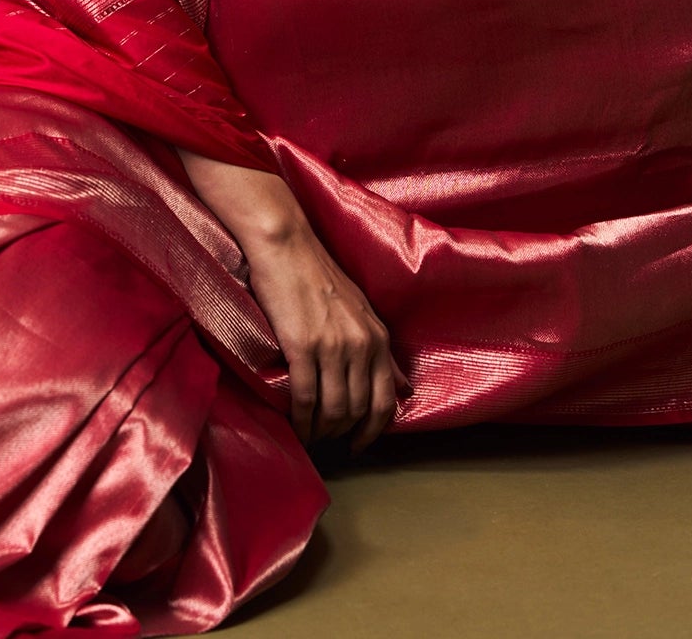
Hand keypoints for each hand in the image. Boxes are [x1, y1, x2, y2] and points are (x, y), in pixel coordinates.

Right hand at [241, 221, 397, 452]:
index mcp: (378, 337)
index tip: (358, 445)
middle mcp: (361, 344)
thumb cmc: (320, 276)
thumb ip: (380, 350)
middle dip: (342, 433)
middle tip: (326, 440)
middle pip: (358, 410)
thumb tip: (403, 389)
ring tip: (310, 435)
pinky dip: (301, 420)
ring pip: (334, 410)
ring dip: (321, 431)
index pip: (385, 400)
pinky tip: (295, 426)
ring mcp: (333, 346)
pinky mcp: (302, 346)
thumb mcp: (362, 311)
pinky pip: (306, 398)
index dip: (372, 431)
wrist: (287, 246)